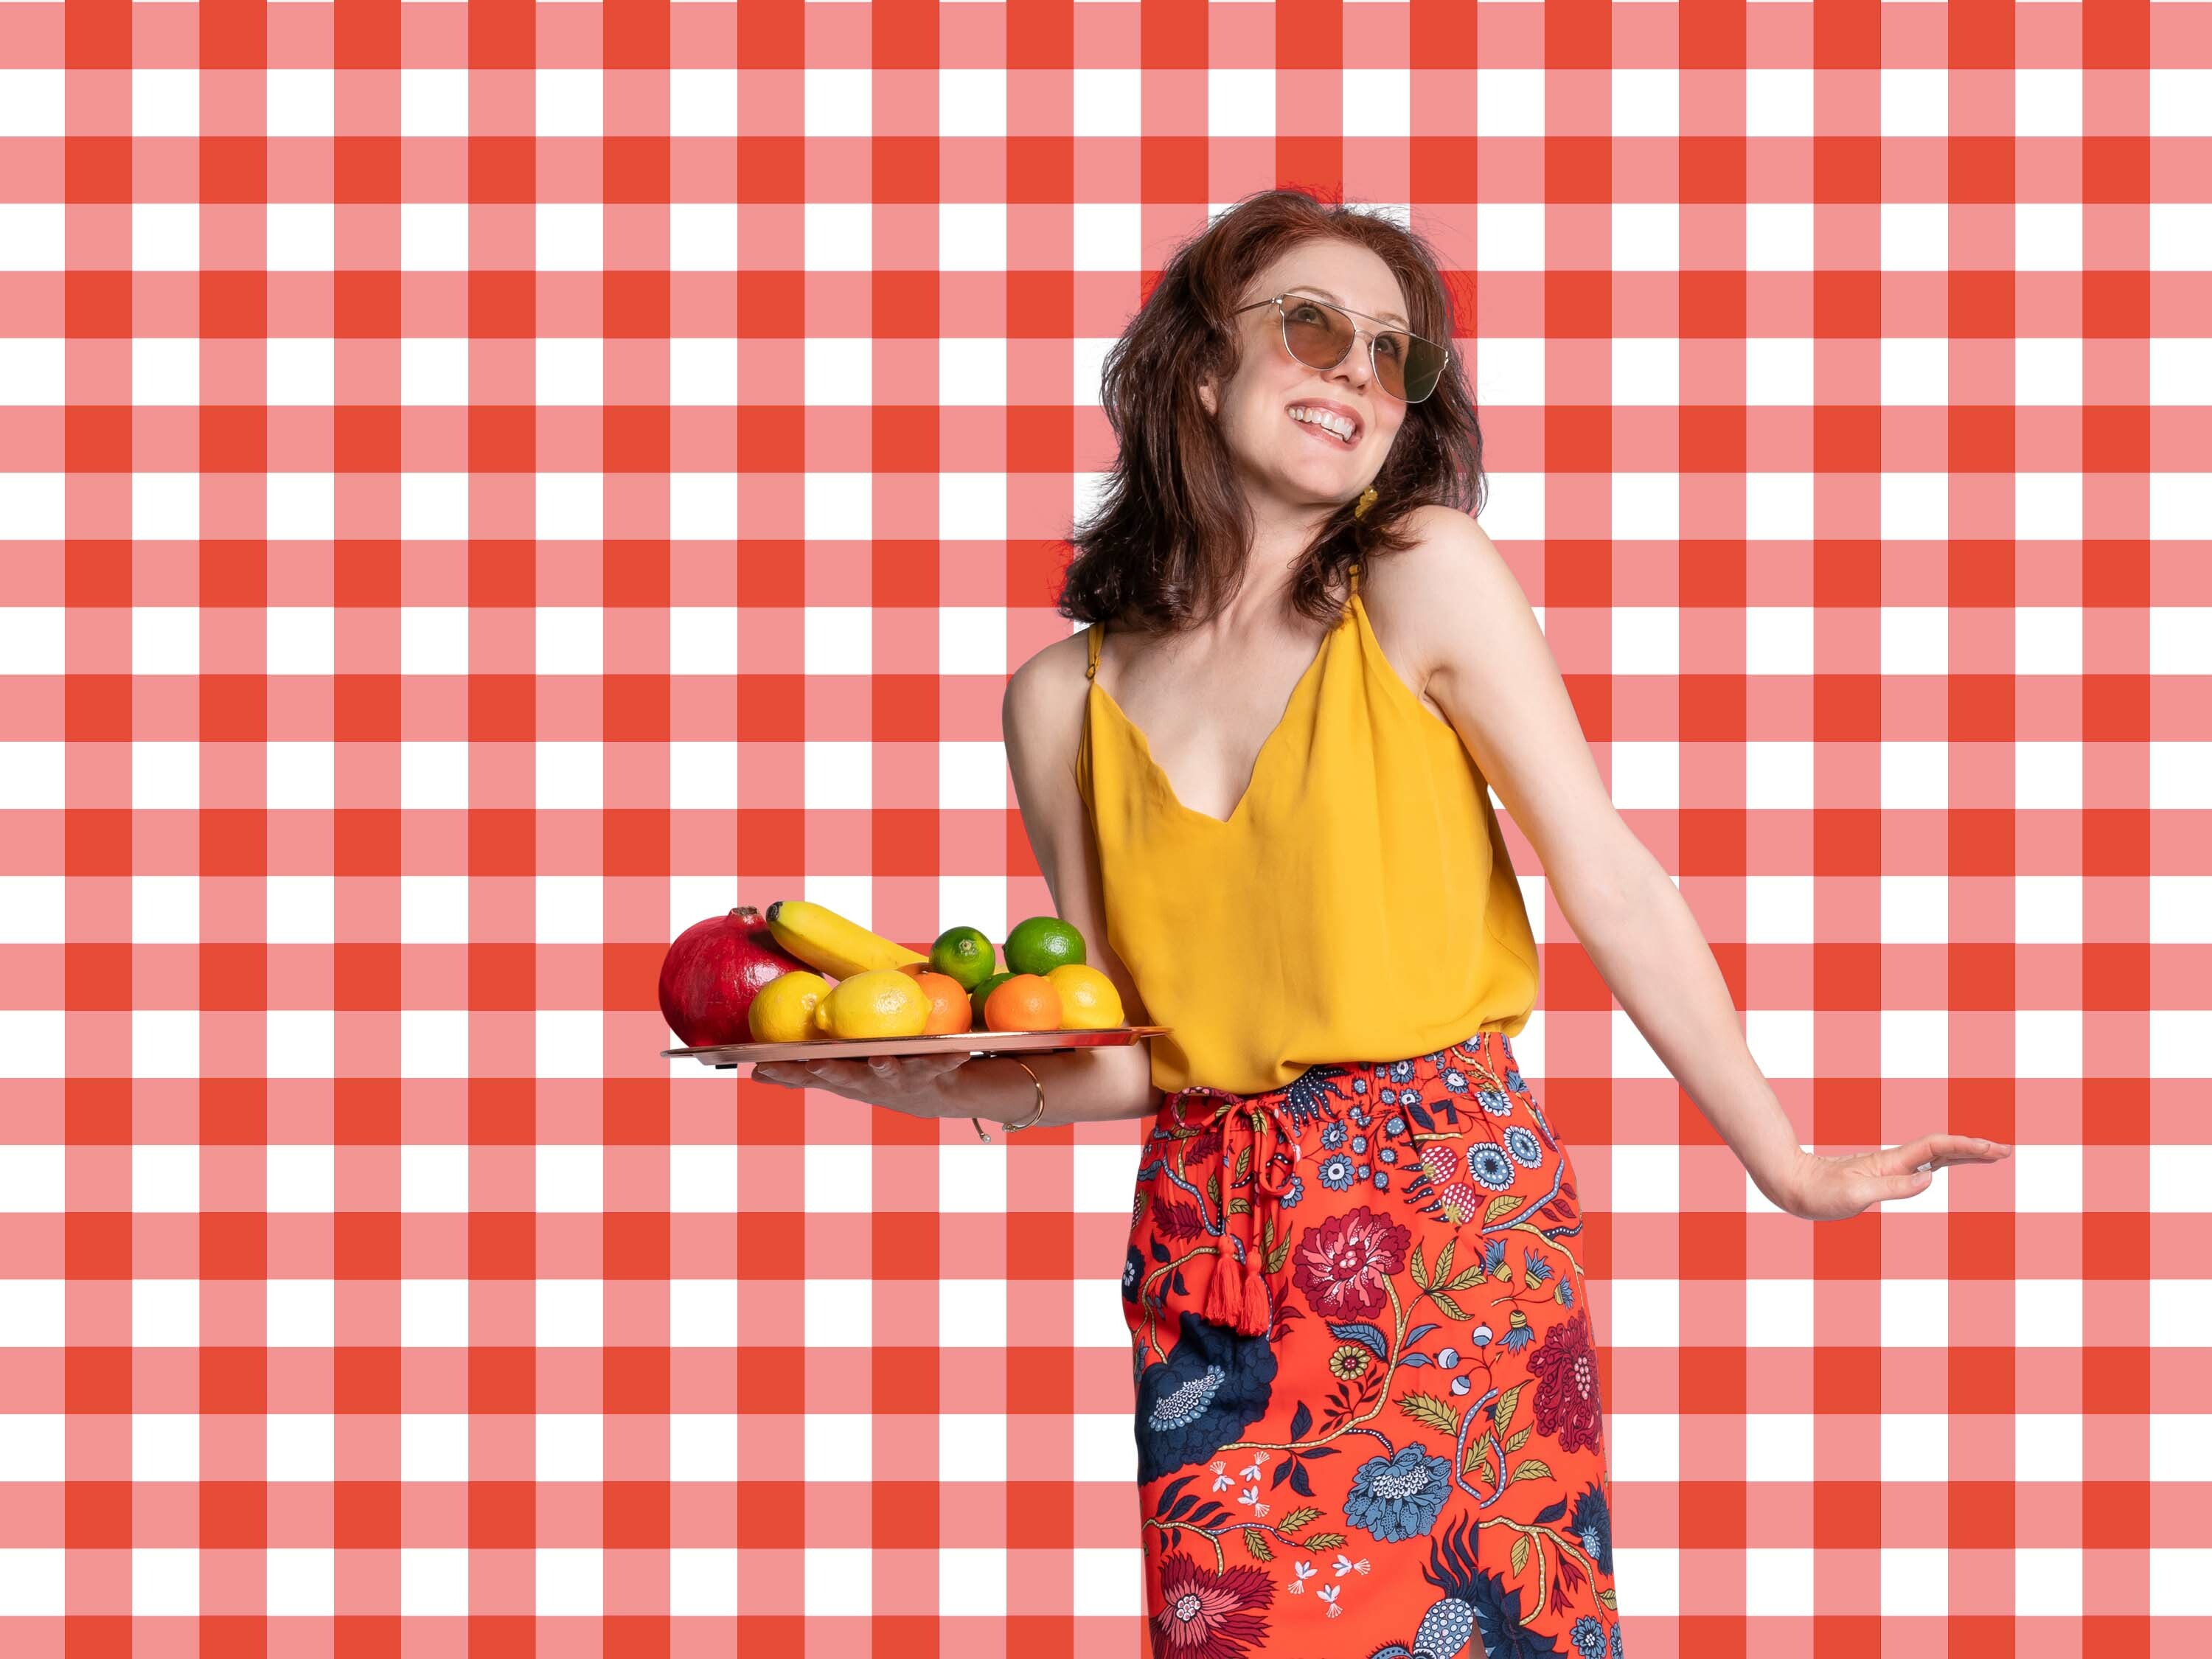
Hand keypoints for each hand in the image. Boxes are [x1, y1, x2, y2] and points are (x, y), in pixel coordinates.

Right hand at [749, 1053, 977, 1122]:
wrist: (930, 1097)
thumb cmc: (874, 1079)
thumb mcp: (837, 1076)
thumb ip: (799, 1074)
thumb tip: (756, 1074)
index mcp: (846, 1078)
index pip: (810, 1076)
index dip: (788, 1072)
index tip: (762, 1065)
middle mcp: (869, 1083)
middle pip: (845, 1078)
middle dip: (830, 1071)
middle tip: (815, 1062)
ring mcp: (899, 1080)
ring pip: (888, 1074)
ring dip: (883, 1068)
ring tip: (879, 1059)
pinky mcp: (930, 1074)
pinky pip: (939, 1063)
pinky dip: (947, 1059)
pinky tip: (960, 1051)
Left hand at [1775, 1134, 2011, 1220]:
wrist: (1791, 1185)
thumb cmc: (1818, 1194)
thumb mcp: (1854, 1197)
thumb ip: (1893, 1188)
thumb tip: (1931, 1179)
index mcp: (1890, 1164)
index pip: (1936, 1149)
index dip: (1965, 1147)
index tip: (1993, 1150)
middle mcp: (1893, 1163)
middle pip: (1941, 1149)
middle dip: (1974, 1149)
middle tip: (2006, 1151)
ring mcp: (1888, 1169)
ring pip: (1933, 1156)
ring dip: (1963, 1155)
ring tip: (1992, 1156)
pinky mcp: (1881, 1177)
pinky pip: (1920, 1166)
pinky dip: (1943, 1162)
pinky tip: (1951, 1165)